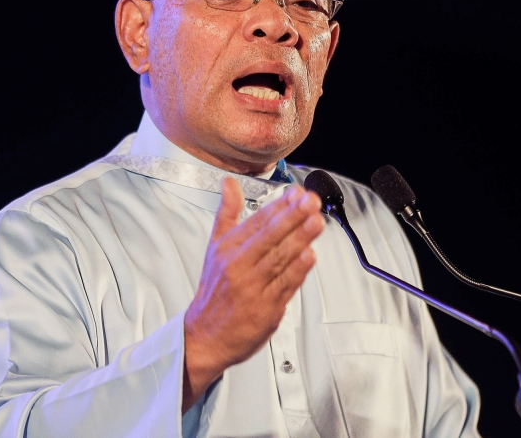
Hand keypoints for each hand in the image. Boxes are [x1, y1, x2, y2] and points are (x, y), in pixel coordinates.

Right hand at [182, 178, 323, 410]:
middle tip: (311, 202)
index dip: (279, 205)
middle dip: (292, 217)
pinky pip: (284, 286)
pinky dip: (298, 270)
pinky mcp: (265, 309)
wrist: (204, 336)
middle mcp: (239, 266)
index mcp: (228, 249)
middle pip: (269, 237)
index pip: (257, 221)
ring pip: (279, 259)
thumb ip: (227, 213)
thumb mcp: (215, 247)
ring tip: (316, 222)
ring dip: (300, 239)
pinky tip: (310, 255)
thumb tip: (228, 184)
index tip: (297, 193)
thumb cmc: (215, 290)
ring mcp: (253, 288)